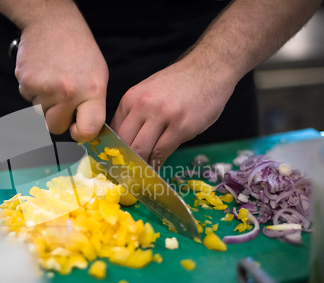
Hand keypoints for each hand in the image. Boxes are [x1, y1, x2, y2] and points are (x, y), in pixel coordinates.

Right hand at [15, 5, 107, 141]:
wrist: (51, 22)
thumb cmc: (79, 49)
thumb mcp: (99, 75)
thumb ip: (93, 104)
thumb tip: (85, 131)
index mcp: (92, 90)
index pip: (88, 130)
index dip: (81, 133)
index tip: (78, 128)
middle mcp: (69, 92)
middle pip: (56, 127)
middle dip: (59, 119)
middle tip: (63, 99)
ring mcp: (45, 88)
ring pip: (41, 113)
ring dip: (46, 102)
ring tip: (53, 78)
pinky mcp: (26, 82)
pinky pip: (29, 99)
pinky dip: (34, 90)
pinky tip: (42, 73)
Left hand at [111, 56, 238, 168]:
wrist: (209, 68)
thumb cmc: (179, 83)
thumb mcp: (148, 92)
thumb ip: (135, 114)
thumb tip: (125, 142)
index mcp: (131, 99)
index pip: (114, 131)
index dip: (114, 150)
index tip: (118, 162)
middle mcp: (143, 106)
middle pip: (124, 143)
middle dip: (125, 161)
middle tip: (128, 173)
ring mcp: (162, 116)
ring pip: (140, 150)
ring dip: (141, 165)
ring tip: (142, 173)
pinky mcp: (181, 126)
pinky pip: (162, 152)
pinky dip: (157, 163)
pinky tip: (157, 167)